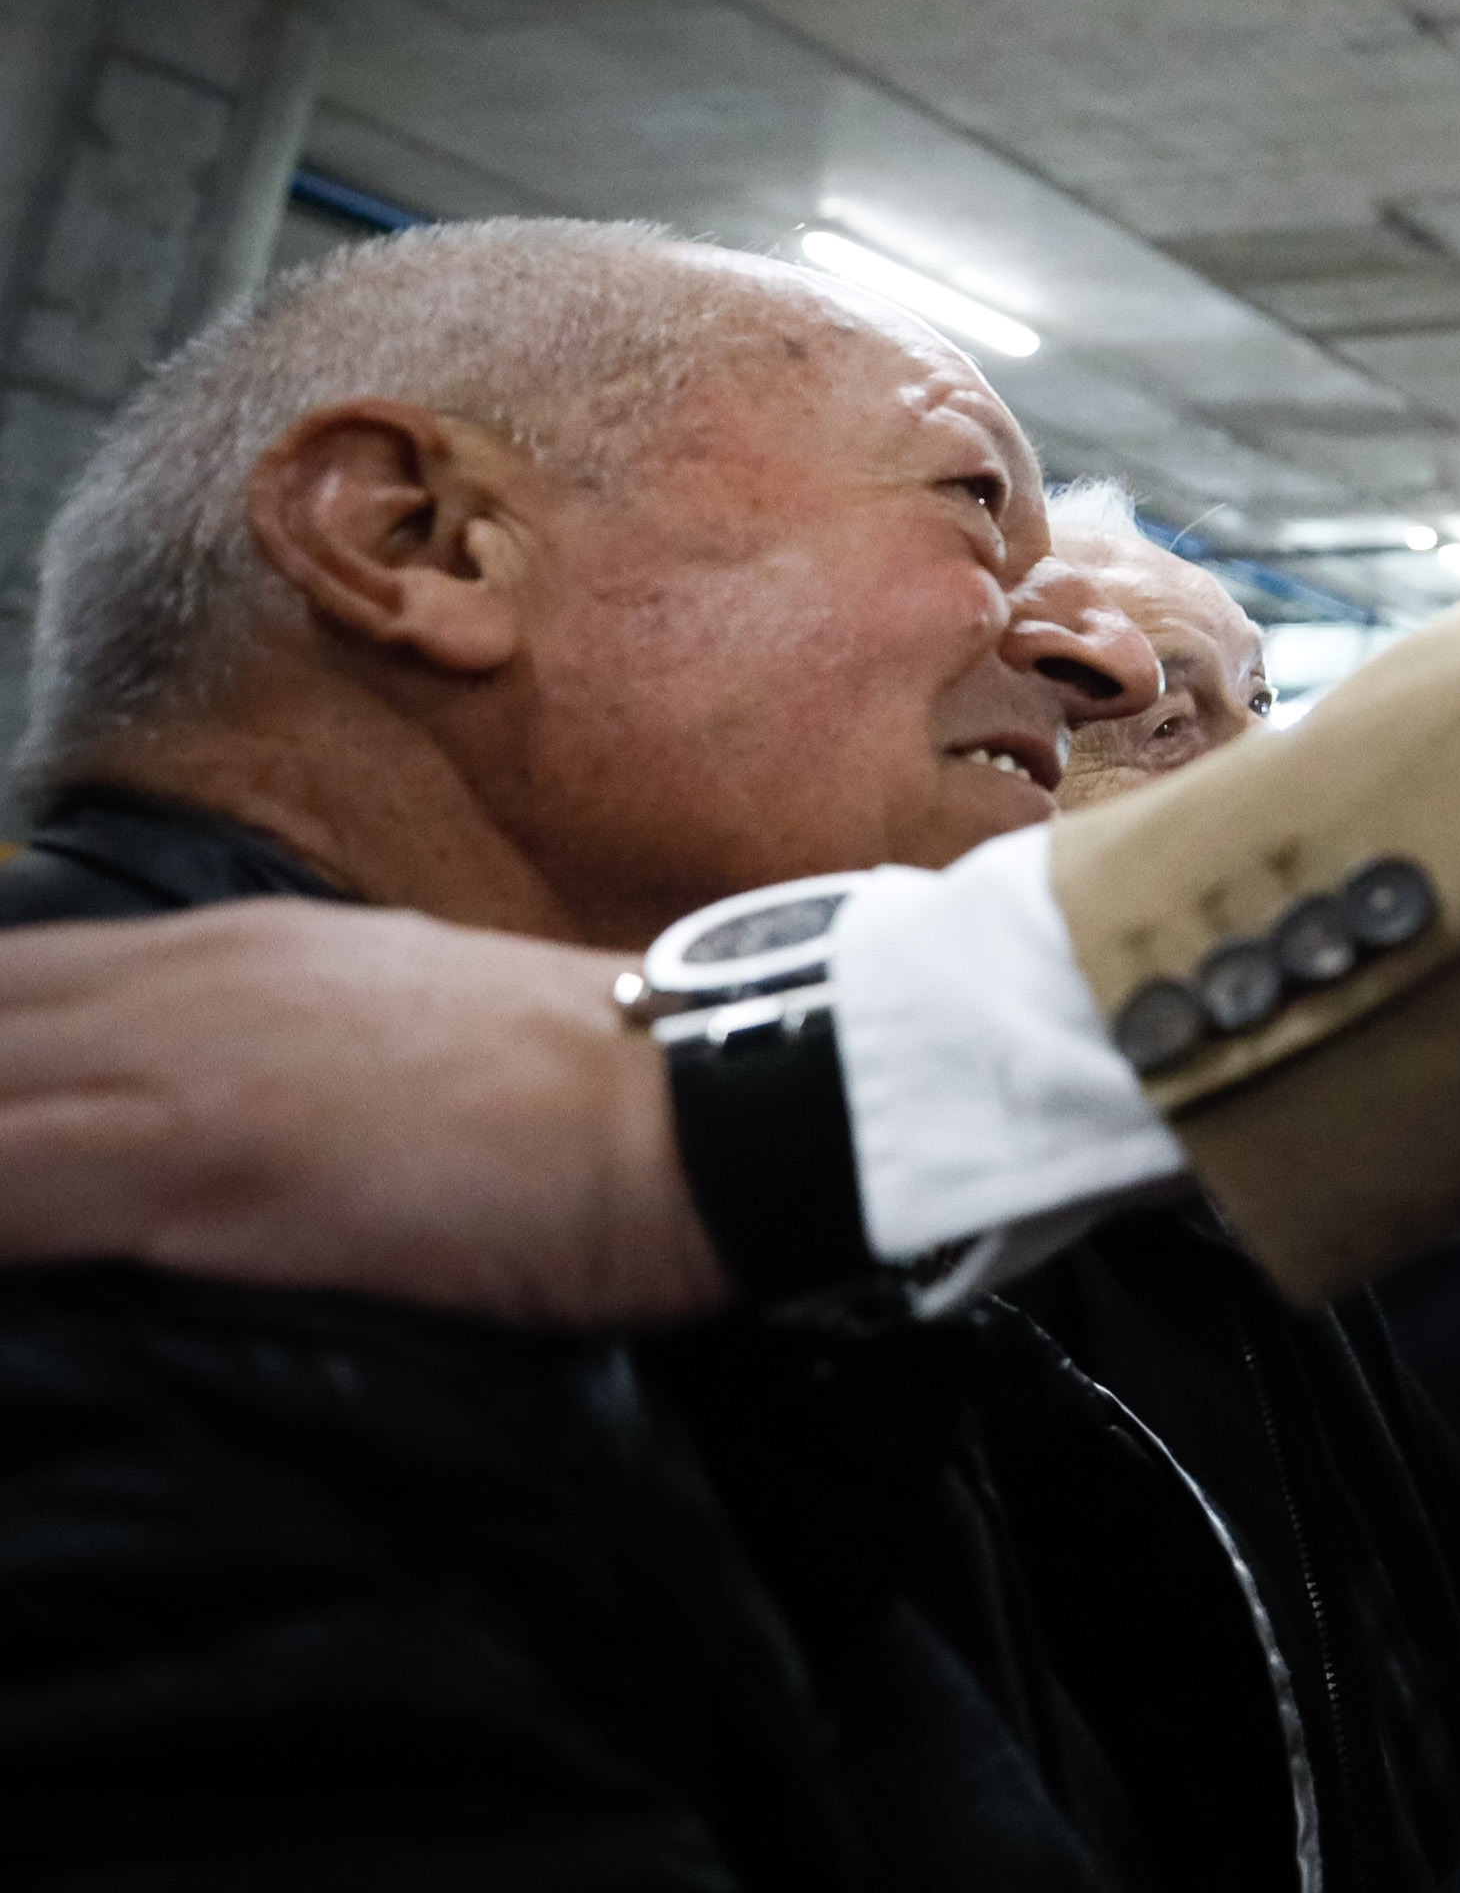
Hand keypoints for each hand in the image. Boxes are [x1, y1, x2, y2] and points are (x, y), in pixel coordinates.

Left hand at [0, 901, 722, 1324]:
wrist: (713, 1101)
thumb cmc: (593, 1095)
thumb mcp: (412, 1037)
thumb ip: (299, 1060)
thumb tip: (235, 1126)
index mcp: (239, 950)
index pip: (13, 986)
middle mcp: (192, 979)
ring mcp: (192, 1059)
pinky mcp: (206, 1155)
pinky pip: (6, 1184)